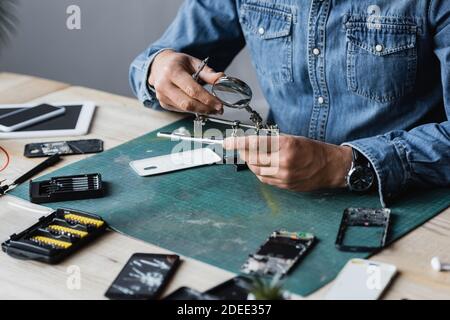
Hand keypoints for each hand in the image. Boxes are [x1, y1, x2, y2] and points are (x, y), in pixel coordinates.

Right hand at [149, 50, 223, 113]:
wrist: (160, 65)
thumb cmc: (178, 63)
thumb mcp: (193, 62)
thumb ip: (208, 73)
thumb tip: (221, 79)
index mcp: (172, 71)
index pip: (192, 90)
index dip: (207, 99)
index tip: (219, 104)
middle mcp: (164, 84)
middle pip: (188, 103)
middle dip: (205, 108)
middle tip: (218, 110)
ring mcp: (162, 96)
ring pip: (185, 109)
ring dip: (201, 111)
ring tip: (212, 109)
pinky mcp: (163, 103)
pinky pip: (181, 110)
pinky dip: (193, 110)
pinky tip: (200, 106)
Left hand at [224, 135, 352, 191]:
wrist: (329, 167)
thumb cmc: (312, 150)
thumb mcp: (292, 138)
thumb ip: (271, 141)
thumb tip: (251, 142)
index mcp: (286, 145)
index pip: (256, 143)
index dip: (238, 143)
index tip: (228, 142)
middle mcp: (284, 161)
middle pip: (253, 158)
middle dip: (244, 152)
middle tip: (241, 148)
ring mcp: (284, 176)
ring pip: (256, 170)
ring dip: (251, 162)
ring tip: (254, 156)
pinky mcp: (284, 185)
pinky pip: (264, 179)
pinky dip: (259, 171)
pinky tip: (262, 166)